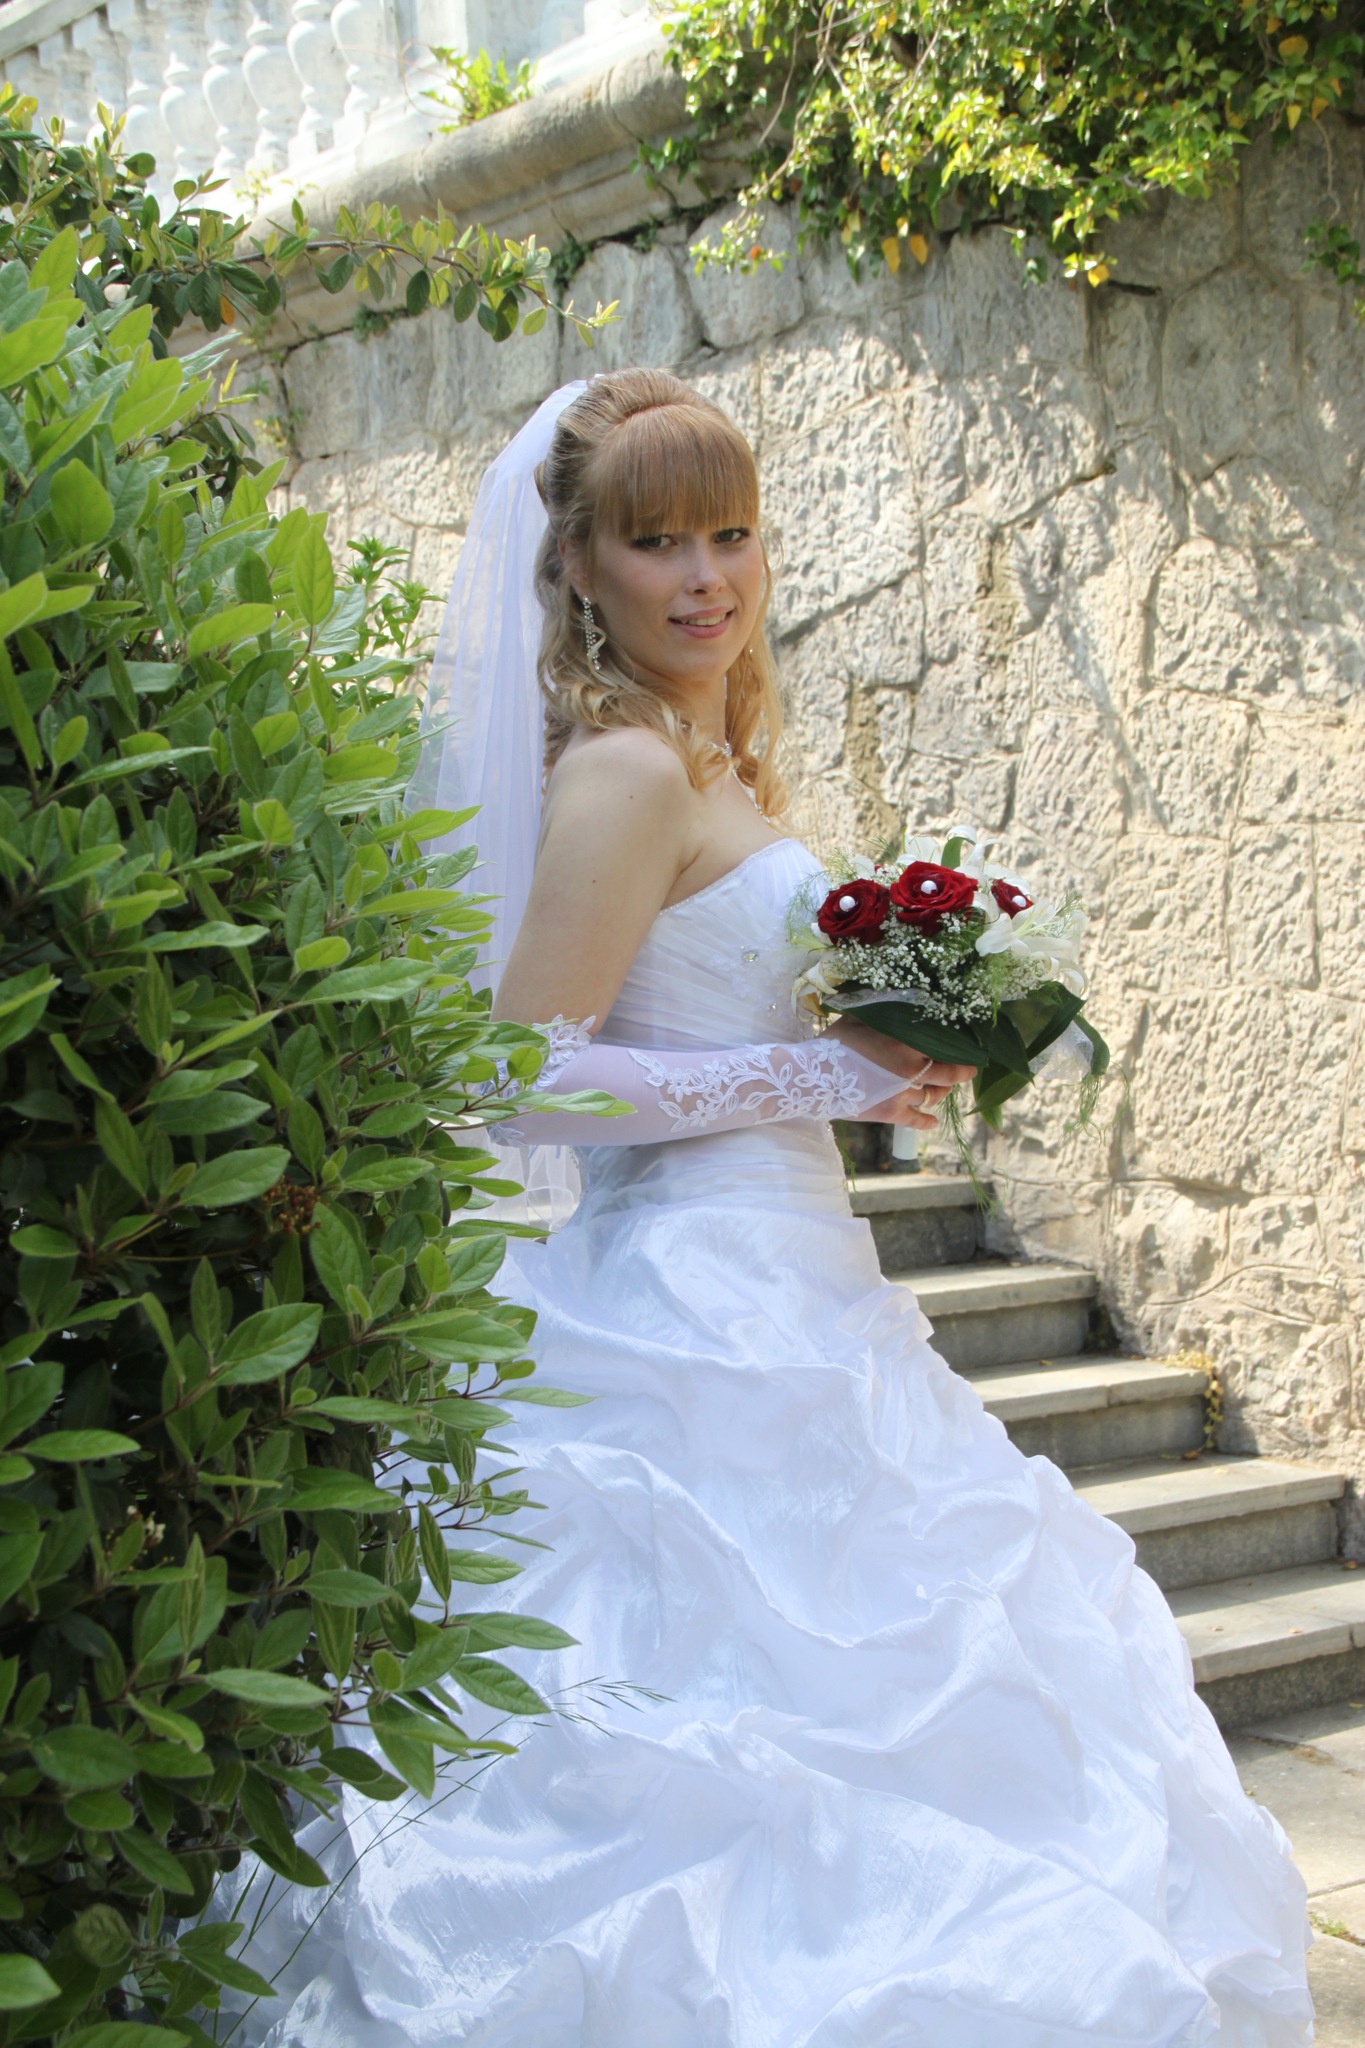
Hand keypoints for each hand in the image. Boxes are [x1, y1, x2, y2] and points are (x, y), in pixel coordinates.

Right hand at [825, 1017, 975, 1130]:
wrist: (814, 1078)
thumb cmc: (835, 1044)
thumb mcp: (859, 1020)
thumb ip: (882, 1014)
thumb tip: (896, 1002)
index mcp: (908, 1046)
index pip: (945, 1050)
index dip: (960, 1052)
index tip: (968, 1051)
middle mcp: (912, 1072)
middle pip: (948, 1077)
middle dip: (961, 1075)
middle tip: (967, 1072)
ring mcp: (903, 1096)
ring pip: (934, 1098)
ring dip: (941, 1094)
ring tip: (942, 1090)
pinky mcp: (891, 1114)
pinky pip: (917, 1120)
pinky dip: (928, 1122)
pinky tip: (933, 1122)